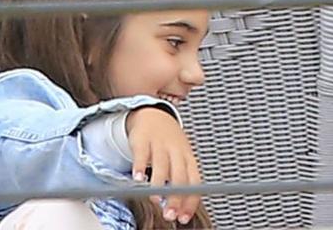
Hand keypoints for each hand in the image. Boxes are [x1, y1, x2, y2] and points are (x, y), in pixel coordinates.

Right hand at [127, 106, 201, 224]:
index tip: (183, 217)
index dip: (190, 201)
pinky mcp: (143, 139)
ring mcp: (160, 144)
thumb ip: (181, 182)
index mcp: (188, 158)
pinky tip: (137, 179)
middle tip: (169, 214)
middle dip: (175, 198)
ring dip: (158, 184)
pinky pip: (142, 154)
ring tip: (154, 200)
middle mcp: (176, 151)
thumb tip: (180, 210)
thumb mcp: (180, 159)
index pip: (194, 182)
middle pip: (179, 176)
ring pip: (162, 165)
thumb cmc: (170, 143)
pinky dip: (139, 167)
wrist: (154, 114)